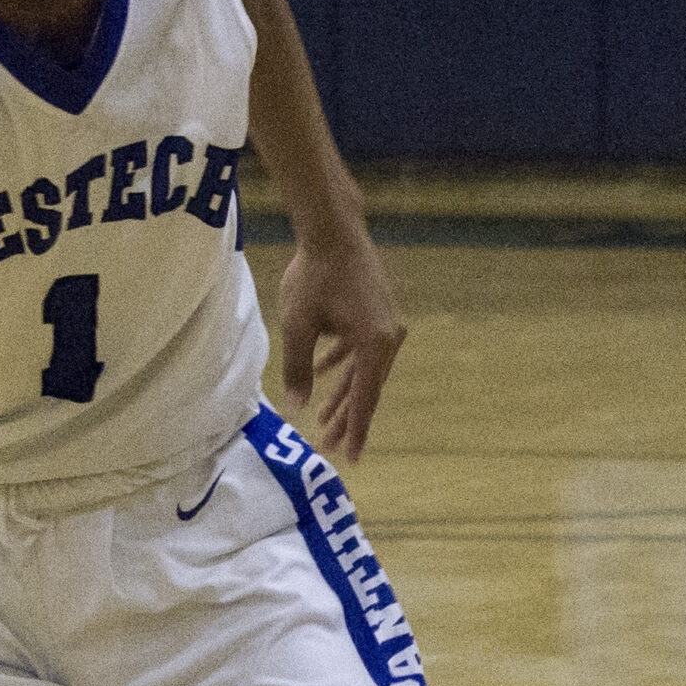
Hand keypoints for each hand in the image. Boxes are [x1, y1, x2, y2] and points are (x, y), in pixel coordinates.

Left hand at [278, 231, 404, 461]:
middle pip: (368, 387)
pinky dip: (345, 363)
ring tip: (324, 418)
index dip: (356, 429)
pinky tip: (326, 372)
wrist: (334, 230)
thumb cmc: (314, 275)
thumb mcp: (298, 325)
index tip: (351, 456)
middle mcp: (389, 338)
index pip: (365, 398)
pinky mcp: (378, 312)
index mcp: (375, 344)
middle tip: (328, 443)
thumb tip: (296, 407)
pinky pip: (363, 349)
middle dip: (346, 416)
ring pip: (365, 370)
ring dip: (344, 392)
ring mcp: (386, 324)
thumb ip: (297, 369)